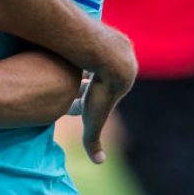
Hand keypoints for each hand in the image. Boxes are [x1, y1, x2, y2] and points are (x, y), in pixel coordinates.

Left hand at [79, 28, 135, 163]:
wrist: (109, 60)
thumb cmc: (101, 89)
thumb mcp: (95, 116)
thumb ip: (94, 138)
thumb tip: (99, 162)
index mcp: (125, 79)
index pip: (105, 86)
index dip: (90, 89)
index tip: (76, 90)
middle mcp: (126, 61)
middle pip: (102, 68)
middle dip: (89, 72)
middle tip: (69, 72)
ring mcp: (120, 45)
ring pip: (99, 51)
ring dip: (86, 54)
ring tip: (66, 57)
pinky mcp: (111, 32)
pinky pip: (95, 37)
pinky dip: (84, 41)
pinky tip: (69, 43)